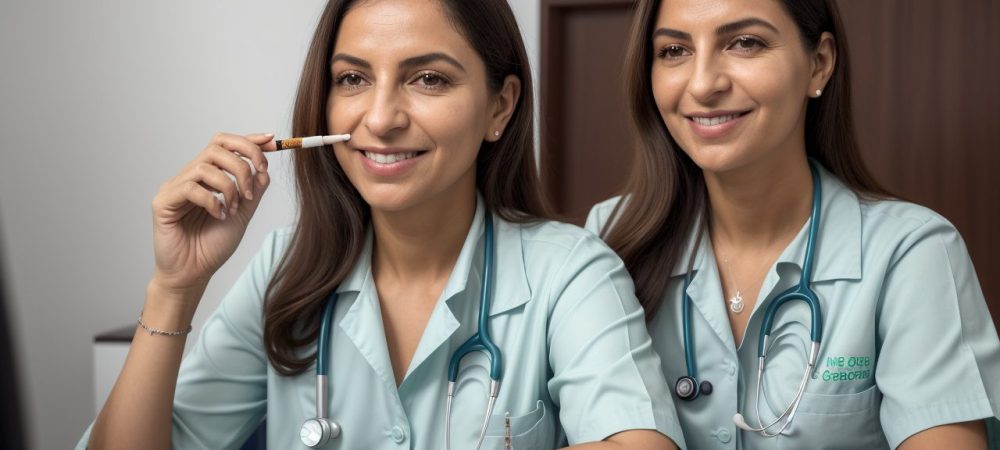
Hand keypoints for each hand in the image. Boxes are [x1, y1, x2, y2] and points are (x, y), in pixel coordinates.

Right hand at [149, 132, 272, 297]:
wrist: (193, 274)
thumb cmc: (213, 246)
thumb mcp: (243, 214)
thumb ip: (254, 191)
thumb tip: (264, 168)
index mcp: (209, 177)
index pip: (226, 145)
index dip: (249, 140)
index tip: (272, 141)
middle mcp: (191, 176)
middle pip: (217, 147)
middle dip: (243, 161)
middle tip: (253, 187)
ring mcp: (175, 188)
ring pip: (205, 165)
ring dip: (229, 186)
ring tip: (234, 209)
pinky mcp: (163, 202)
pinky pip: (190, 188)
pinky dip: (211, 200)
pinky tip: (218, 215)